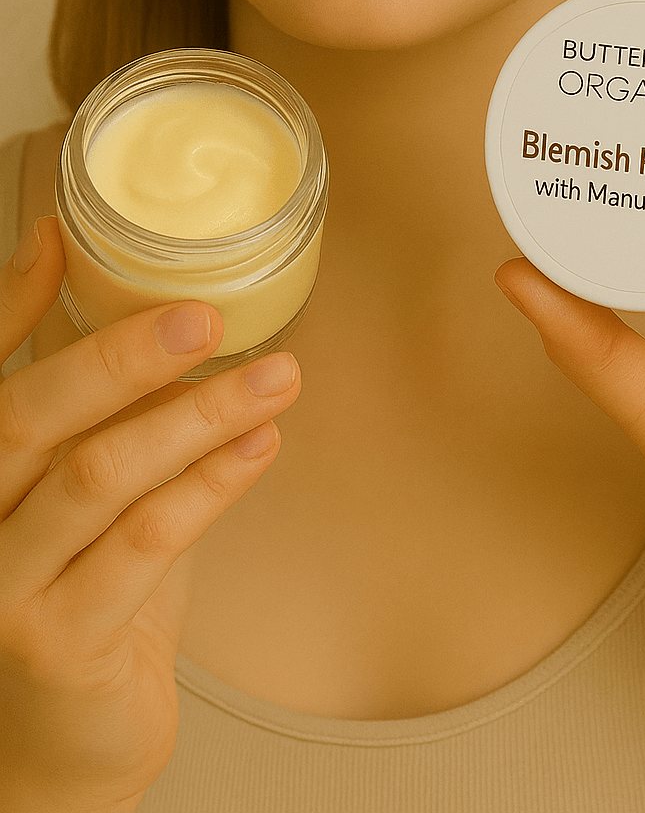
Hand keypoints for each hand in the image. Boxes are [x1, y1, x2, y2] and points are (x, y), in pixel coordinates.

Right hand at [0, 216, 301, 811]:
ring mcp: (4, 585)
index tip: (63, 239)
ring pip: (100, 475)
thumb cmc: (83, 603)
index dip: (12, 300)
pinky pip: (143, 543)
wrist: (62, 747)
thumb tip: (159, 317)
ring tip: (276, 379)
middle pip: (34, 413)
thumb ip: (107, 416)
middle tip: (206, 317)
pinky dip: (210, 484)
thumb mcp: (87, 496)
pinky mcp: (57, 640)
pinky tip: (259, 447)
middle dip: (126, 354)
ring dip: (198, 417)